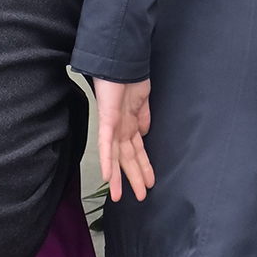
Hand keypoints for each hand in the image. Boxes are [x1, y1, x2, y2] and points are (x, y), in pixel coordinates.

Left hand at [95, 78, 153, 202]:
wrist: (121, 59)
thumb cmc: (132, 75)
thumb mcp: (142, 98)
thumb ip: (143, 117)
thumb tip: (145, 133)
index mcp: (130, 123)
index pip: (137, 150)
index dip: (144, 166)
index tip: (150, 182)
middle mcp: (121, 128)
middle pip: (128, 157)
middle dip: (134, 177)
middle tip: (142, 196)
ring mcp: (113, 125)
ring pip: (116, 156)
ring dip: (120, 177)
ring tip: (122, 196)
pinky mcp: (106, 119)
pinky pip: (105, 143)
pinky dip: (107, 160)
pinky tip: (107, 177)